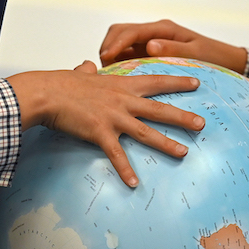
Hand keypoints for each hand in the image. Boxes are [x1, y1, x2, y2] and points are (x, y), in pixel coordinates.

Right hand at [5, 60, 204, 187]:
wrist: (46, 93)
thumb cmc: (61, 82)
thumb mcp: (80, 73)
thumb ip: (88, 70)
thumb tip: (87, 64)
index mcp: (121, 85)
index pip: (155, 81)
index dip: (177, 82)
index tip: (196, 82)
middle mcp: (122, 101)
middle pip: (159, 109)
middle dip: (183, 117)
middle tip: (202, 124)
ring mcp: (113, 117)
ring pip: (146, 132)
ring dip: (166, 144)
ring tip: (184, 153)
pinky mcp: (100, 133)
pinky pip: (116, 155)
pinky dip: (125, 170)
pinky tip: (134, 184)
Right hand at [99, 19, 246, 72]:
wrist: (227, 60)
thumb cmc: (214, 57)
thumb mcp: (196, 53)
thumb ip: (173, 49)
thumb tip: (150, 45)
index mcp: (163, 29)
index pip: (131, 31)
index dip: (116, 43)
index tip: (105, 57)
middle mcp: (154, 33)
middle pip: (120, 32)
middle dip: (108, 46)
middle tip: (101, 67)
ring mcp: (150, 41)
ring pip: (121, 43)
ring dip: (111, 54)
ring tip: (105, 74)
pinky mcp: (149, 52)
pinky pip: (127, 54)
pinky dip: (118, 62)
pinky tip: (115, 78)